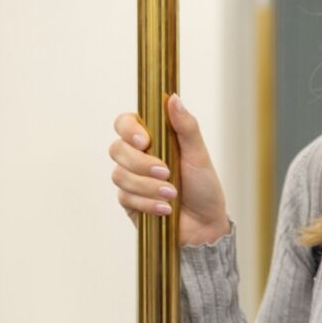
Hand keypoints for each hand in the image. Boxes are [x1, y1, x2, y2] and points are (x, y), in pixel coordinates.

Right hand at [109, 93, 230, 245]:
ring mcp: (131, 179)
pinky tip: (165, 208)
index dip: (129, 129)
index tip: (145, 141)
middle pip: (117, 149)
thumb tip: (173, 97)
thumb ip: (186, 126)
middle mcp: (138, 156)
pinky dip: (147, 202)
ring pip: (119, 175)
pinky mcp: (129, 201)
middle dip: (141, 163)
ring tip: (172, 193)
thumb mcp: (199, 154)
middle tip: (166, 172)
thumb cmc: (204, 186)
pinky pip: (125, 198)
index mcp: (154, 139)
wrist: (205, 224)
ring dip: (147, 186)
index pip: (125, 123)